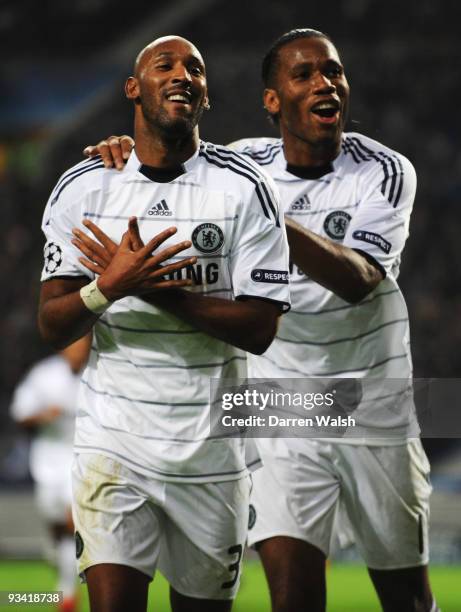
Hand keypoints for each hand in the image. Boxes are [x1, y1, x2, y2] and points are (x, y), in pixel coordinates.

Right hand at [72, 217, 196, 300]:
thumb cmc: (116, 267)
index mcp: (139, 255)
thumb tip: (130, 222)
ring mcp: (150, 277)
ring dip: (183, 265)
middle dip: (178, 248)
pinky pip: (168, 285)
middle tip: (189, 242)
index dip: (165, 235)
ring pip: (170, 270)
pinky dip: (179, 283)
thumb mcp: (120, 251)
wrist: (112, 286)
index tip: (174, 229)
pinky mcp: (152, 286)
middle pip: (165, 255)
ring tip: (195, 259)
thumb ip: (127, 237)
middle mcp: (146, 266)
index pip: (155, 242)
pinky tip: (190, 281)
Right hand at [83, 135, 134, 169]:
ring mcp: (106, 145)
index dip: (126, 148)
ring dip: (106, 157)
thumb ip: (138, 162)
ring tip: (109, 166)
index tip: (126, 157)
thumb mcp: (137, 162)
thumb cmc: (133, 166)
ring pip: (104, 147)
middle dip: (117, 157)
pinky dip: (90, 150)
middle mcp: (115, 141)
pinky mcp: (97, 151)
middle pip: (114, 145)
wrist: (124, 169)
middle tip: (120, 168)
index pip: (125, 142)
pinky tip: (87, 153)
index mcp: (126, 142)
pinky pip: (93, 149)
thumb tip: (147, 165)